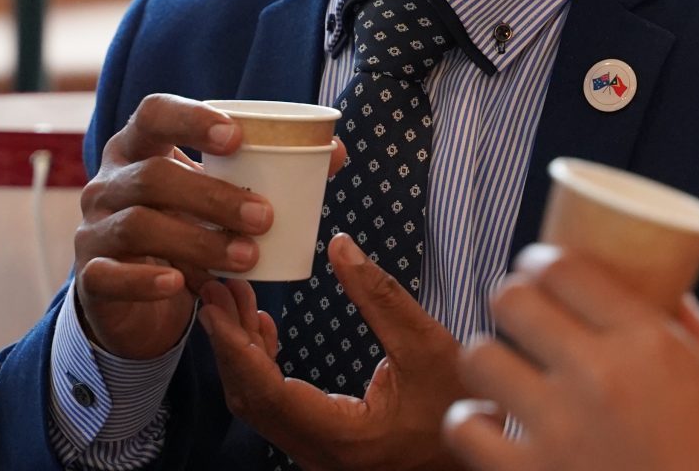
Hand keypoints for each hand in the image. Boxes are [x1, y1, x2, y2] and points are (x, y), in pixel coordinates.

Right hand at [73, 93, 347, 359]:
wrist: (135, 293)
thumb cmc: (184, 224)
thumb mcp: (216, 194)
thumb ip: (265, 171)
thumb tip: (335, 152)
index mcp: (139, 146)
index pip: (152, 113)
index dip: (191, 119)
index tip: (237, 136)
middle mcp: (109, 181)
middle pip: (153, 176)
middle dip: (212, 195)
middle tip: (264, 216)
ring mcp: (94, 228)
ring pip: (139, 225)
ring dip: (198, 240)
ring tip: (247, 257)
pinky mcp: (90, 276)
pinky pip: (108, 274)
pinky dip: (145, 279)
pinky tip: (179, 282)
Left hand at [199, 233, 464, 470]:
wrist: (485, 449)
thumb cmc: (463, 403)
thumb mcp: (427, 343)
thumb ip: (380, 296)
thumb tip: (341, 247)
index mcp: (344, 436)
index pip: (269, 392)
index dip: (236, 347)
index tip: (216, 305)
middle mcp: (322, 454)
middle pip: (253, 401)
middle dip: (229, 344)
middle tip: (213, 291)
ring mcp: (321, 453)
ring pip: (261, 407)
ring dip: (243, 353)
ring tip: (233, 300)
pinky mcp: (326, 443)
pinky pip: (278, 408)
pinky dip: (262, 368)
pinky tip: (263, 330)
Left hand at [444, 246, 698, 470]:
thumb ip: (695, 330)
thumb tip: (672, 291)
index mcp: (649, 342)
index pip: (563, 268)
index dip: (540, 261)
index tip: (539, 269)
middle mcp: (598, 376)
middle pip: (511, 299)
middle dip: (512, 300)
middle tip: (521, 315)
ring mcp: (559, 430)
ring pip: (478, 356)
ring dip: (489, 357)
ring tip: (503, 366)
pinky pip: (463, 427)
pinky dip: (469, 421)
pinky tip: (489, 421)